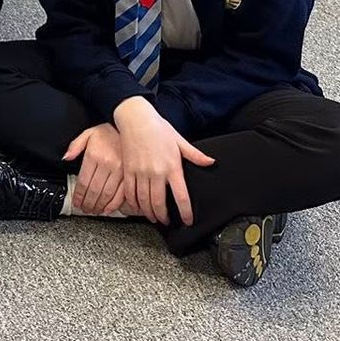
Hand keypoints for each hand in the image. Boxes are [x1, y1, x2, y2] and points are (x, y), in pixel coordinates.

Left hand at [62, 122, 127, 215]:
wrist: (130, 129)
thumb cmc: (108, 133)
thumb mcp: (88, 134)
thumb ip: (75, 146)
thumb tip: (66, 158)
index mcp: (95, 155)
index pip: (84, 181)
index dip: (79, 195)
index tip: (76, 202)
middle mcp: (108, 164)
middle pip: (94, 190)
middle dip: (88, 203)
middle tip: (84, 209)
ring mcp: (121, 171)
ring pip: (107, 194)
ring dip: (99, 206)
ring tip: (94, 210)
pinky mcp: (130, 175)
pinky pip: (122, 194)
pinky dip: (114, 204)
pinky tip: (108, 209)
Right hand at [113, 98, 215, 224]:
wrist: (135, 118)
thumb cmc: (158, 128)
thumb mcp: (179, 141)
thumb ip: (195, 155)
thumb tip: (211, 162)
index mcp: (172, 167)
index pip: (181, 197)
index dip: (185, 212)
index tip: (187, 220)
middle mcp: (156, 172)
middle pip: (159, 203)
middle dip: (163, 217)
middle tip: (166, 222)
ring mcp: (140, 172)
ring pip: (144, 201)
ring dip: (149, 213)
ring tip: (153, 217)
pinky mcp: (128, 170)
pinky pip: (129, 192)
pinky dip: (133, 203)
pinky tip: (137, 206)